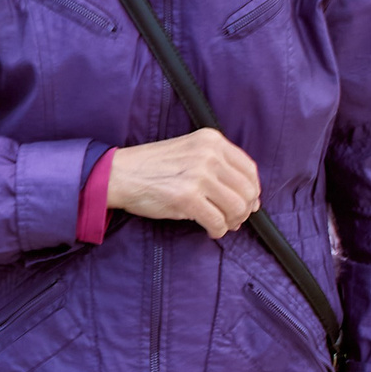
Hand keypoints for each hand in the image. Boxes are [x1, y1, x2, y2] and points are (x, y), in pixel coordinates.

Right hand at [107, 128, 260, 237]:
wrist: (118, 174)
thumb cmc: (151, 166)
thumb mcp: (189, 151)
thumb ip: (217, 166)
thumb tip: (249, 198)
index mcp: (211, 140)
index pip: (249, 169)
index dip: (252, 190)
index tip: (247, 201)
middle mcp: (208, 155)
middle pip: (247, 190)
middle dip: (244, 210)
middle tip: (233, 218)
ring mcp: (198, 176)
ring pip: (237, 207)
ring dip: (232, 221)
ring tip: (221, 224)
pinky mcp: (187, 198)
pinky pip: (217, 222)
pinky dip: (217, 230)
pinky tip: (210, 230)